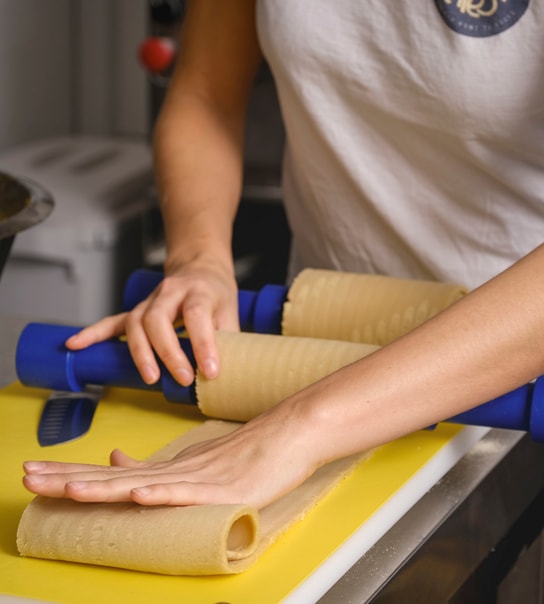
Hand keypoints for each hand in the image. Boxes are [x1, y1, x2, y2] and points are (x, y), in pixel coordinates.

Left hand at [22, 406, 315, 509]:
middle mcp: (177, 470)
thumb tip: (115, 459)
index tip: (36, 473)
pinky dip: (162, 493)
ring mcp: (200, 478)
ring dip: (103, 486)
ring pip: (144, 484)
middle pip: (115, 478)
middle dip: (68, 478)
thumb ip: (157, 466)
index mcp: (169, 467)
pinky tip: (138, 494)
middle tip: (28, 477)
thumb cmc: (246, 451)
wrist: (288, 433)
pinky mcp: (225, 487)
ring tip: (66, 486)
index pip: (111, 473)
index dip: (72, 473)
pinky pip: (189, 493)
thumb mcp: (197, 461)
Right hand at [65, 262, 239, 385]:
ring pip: (136, 322)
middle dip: (168, 351)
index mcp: (199, 292)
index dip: (203, 344)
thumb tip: (227, 378)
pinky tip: (77, 345)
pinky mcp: (137, 310)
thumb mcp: (231, 312)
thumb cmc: (216, 293)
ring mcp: (150, 301)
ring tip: (150, 378)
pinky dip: (94, 333)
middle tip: (182, 378)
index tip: (210, 371)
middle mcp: (171, 293)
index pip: (197, 315)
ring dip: (140, 352)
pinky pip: (112, 321)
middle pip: (159, 319)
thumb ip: (228, 342)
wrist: (199, 267)